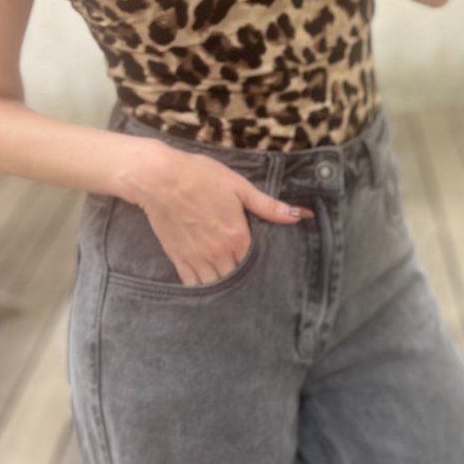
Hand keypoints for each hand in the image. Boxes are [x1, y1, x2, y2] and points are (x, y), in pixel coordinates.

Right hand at [134, 147, 314, 286]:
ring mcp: (196, 258)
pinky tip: (209, 286)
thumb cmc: (202, 177)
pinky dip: (202, 287)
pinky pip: (192, 283)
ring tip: (232, 285)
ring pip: (215, 285)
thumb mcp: (240, 187)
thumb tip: (303, 215)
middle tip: (252, 281)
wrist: (160, 178)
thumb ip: (270, 207)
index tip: (266, 268)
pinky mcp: (177, 258)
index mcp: (237, 237)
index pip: (255, 263)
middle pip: (236, 277)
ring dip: (224, 286)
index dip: (261, 267)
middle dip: (244, 279)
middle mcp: (218, 253)